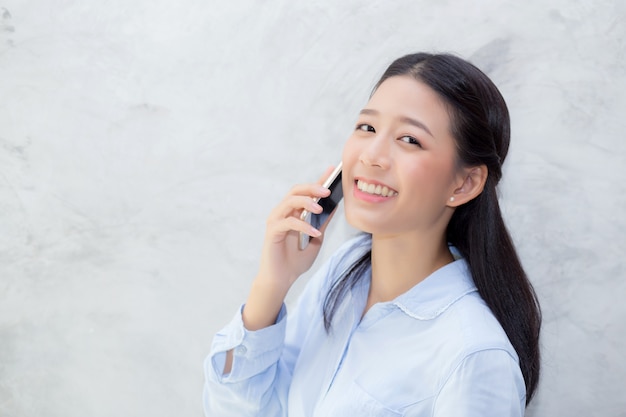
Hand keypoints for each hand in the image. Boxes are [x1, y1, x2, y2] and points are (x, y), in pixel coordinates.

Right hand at [242, 167, 335, 329]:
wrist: (281, 280)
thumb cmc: (295, 262)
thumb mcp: (315, 240)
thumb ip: (322, 224)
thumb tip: (334, 207)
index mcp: (293, 213)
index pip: (306, 192)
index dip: (319, 180)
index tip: (332, 170)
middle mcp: (283, 213)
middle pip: (295, 190)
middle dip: (312, 187)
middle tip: (327, 190)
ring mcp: (276, 221)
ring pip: (290, 201)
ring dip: (306, 202)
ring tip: (320, 208)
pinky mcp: (272, 231)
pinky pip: (288, 222)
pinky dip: (303, 225)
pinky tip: (315, 232)